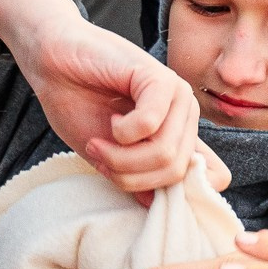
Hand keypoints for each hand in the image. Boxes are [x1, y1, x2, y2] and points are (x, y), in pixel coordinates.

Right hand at [0, 0, 208, 195]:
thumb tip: (157, 206)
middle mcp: (186, 115)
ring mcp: (178, 95)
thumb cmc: (77, 104)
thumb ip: (138, 176)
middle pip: (175, 173)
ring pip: (165, 154)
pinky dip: (121, 133)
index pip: (216, 176)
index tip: (133, 181)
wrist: (52, 62)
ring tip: (99, 141)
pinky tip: (110, 118)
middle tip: (100, 156)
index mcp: (180, 134)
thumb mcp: (110, 155)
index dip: (180, 192)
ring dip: (120, 158)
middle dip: (129, 176)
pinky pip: (150, 126)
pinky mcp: (160, 77)